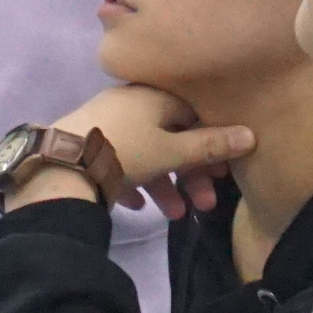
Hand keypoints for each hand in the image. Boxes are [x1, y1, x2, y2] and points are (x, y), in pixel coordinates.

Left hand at [43, 83, 254, 219]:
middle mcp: (131, 103)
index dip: (212, 143)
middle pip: (171, 137)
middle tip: (205, 204)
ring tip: (175, 216)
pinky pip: (120, 163)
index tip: (223, 172)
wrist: (62, 166)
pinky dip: (134, 183)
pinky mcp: (88, 145)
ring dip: (165, 185)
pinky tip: (138, 206)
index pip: (193, 114)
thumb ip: (210, 146)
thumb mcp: (172, 151)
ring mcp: (107, 123)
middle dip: (190, 174)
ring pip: (147, 154)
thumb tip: (250, 135)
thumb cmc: (127, 151)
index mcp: (153, 96)